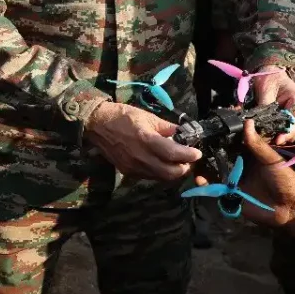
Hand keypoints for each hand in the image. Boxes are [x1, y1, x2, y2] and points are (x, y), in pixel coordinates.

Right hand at [86, 102, 202, 180]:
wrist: (98, 125)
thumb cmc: (123, 116)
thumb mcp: (147, 116)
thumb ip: (166, 128)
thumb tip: (182, 133)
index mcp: (146, 139)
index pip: (173, 154)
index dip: (188, 155)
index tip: (197, 153)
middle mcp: (140, 157)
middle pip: (169, 173)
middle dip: (183, 168)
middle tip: (188, 160)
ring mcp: (133, 167)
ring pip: (160, 178)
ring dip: (172, 172)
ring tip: (177, 162)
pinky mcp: (128, 172)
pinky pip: (150, 176)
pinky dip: (160, 173)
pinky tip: (161, 163)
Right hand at [201, 120, 294, 241]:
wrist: (291, 209)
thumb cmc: (285, 180)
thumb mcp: (272, 159)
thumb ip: (257, 144)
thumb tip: (247, 121)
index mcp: (251, 155)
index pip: (233, 141)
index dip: (222, 134)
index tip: (210, 123)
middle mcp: (240, 166)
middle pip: (220, 156)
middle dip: (207, 150)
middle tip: (193, 142)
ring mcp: (234, 180)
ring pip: (215, 171)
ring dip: (203, 167)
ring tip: (192, 161)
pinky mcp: (231, 196)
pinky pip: (215, 189)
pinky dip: (206, 185)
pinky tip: (198, 179)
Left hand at [253, 69, 294, 145]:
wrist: (270, 72)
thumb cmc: (269, 78)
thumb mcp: (265, 91)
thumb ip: (265, 107)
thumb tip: (260, 124)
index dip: (288, 133)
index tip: (278, 140)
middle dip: (283, 136)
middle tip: (268, 140)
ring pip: (292, 131)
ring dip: (281, 135)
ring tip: (267, 137)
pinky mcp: (292, 116)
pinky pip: (287, 128)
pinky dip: (279, 131)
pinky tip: (269, 132)